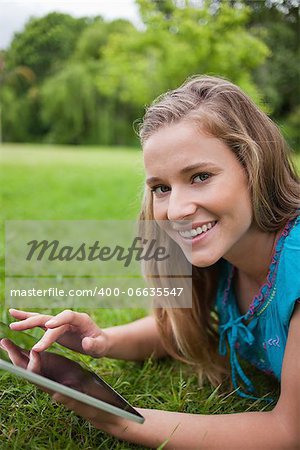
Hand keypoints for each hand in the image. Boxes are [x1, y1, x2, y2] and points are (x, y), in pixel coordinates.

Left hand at [0, 338, 127, 432]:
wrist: (87, 393)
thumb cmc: (85, 399)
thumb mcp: (78, 398)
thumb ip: (67, 398)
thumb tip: (57, 397)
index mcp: (49, 386)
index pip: (37, 375)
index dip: (33, 364)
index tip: (35, 351)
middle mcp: (42, 379)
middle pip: (25, 367)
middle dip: (15, 356)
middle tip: (5, 343)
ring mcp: (43, 372)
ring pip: (25, 362)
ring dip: (14, 351)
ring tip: (4, 340)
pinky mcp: (46, 366)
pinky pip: (32, 358)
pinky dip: (23, 351)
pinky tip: (16, 343)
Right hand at [9, 309, 109, 356]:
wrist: (98, 342)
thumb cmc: (100, 344)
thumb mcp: (100, 347)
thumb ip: (94, 345)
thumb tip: (86, 343)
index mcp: (81, 320)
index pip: (68, 316)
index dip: (58, 320)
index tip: (49, 326)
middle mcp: (69, 319)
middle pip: (50, 318)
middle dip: (34, 322)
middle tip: (18, 328)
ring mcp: (60, 322)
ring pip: (42, 319)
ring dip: (27, 320)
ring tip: (12, 321)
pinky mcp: (54, 327)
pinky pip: (40, 323)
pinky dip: (28, 320)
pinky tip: (15, 317)